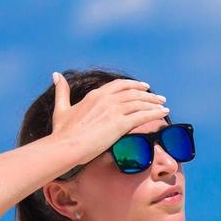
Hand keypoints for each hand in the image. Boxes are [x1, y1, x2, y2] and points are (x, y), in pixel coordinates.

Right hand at [51, 72, 169, 157]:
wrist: (65, 146)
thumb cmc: (62, 132)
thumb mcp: (61, 107)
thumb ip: (62, 91)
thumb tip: (56, 75)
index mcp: (95, 95)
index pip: (119, 85)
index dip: (134, 85)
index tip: (144, 87)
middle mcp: (106, 99)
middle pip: (133, 92)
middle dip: (148, 95)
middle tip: (160, 98)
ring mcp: (114, 110)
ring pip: (140, 103)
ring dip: (154, 103)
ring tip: (164, 106)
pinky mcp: (119, 124)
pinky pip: (142, 115)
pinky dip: (155, 113)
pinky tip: (163, 113)